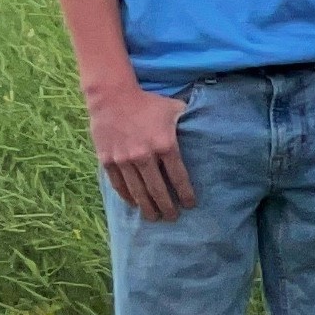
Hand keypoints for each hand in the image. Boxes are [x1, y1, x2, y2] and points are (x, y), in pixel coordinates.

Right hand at [88, 84, 194, 222]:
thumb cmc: (148, 102)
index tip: (191, 205)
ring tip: (154, 218)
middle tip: (173, 217)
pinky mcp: (107, 160)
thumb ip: (189, 121)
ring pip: (137, 191)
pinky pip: (118, 184)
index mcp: (165, 145)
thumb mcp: (175, 109)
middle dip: (167, 206)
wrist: (112, 96)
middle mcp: (144, 156)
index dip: (185, 194)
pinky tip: (134, 204)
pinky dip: (127, 196)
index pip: (178, 177)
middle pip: (157, 190)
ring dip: (147, 207)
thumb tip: (207, 126)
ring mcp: (123, 160)